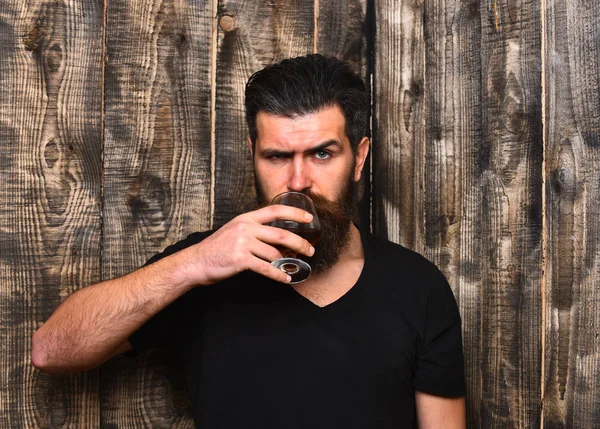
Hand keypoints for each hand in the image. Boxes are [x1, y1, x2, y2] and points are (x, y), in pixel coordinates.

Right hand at [179, 205, 315, 285]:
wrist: (196, 262)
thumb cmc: (217, 249)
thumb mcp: (235, 231)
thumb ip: (254, 230)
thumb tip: (279, 240)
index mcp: (246, 218)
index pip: (275, 210)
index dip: (294, 214)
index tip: (309, 218)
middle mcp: (245, 228)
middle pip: (281, 234)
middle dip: (300, 243)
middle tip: (310, 250)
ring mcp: (242, 243)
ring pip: (274, 253)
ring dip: (286, 262)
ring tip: (293, 266)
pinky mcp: (240, 259)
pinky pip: (266, 268)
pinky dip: (278, 275)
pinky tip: (285, 278)